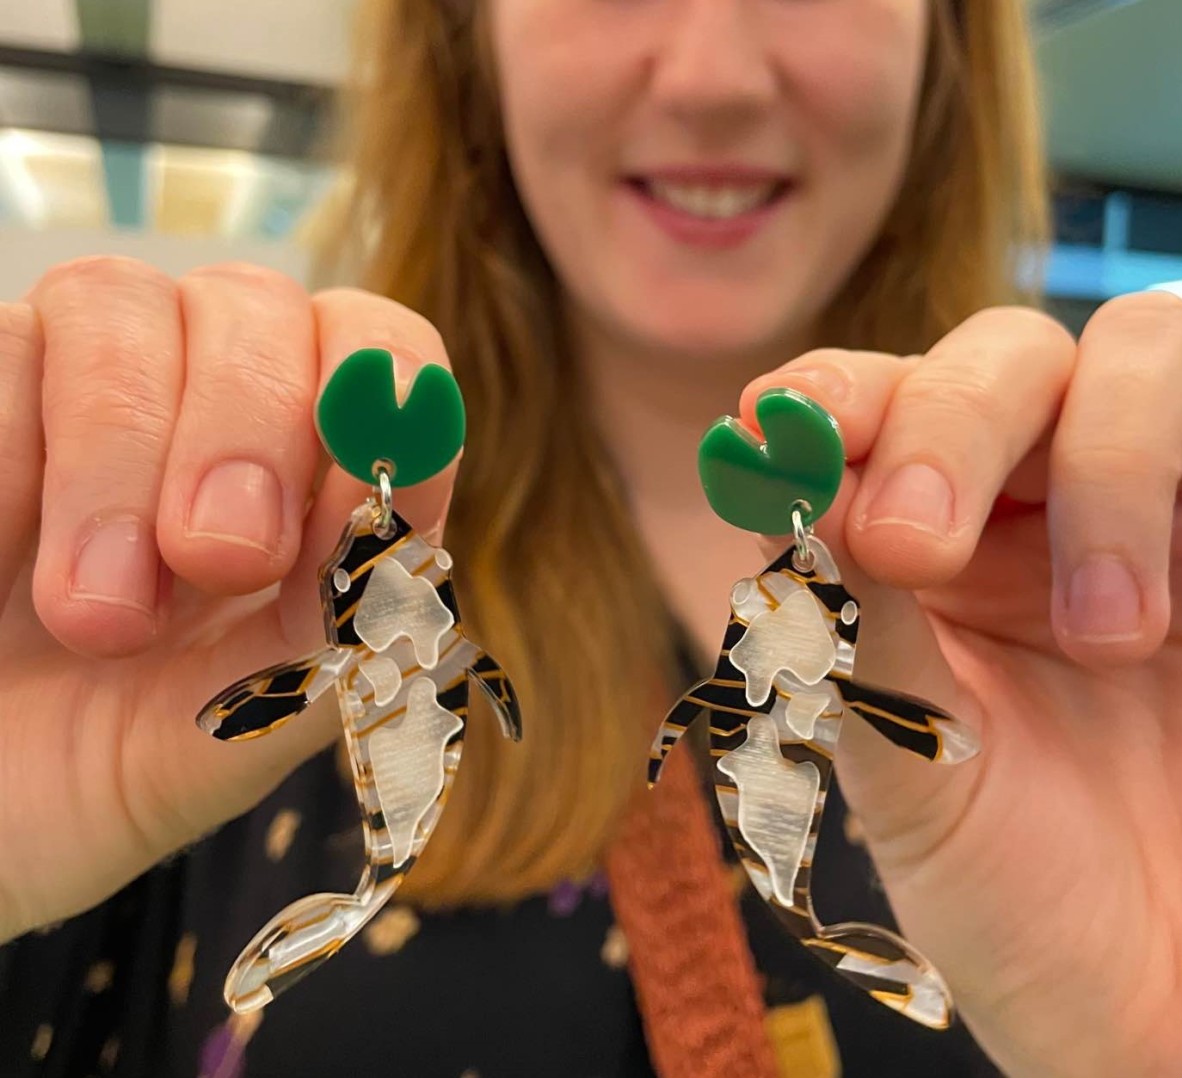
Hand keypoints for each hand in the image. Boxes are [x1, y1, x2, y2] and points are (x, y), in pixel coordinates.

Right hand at [0, 258, 455, 941]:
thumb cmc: (124, 756)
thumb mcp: (252, 721)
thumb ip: (344, 634)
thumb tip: (407, 538)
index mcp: (309, 464)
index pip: (378, 347)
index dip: (383, 401)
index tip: (354, 512)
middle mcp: (206, 394)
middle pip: (256, 305)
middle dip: (248, 428)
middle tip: (218, 558)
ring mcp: (80, 376)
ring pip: (118, 300)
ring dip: (119, 457)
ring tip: (96, 615)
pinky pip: (0, 346)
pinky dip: (8, 457)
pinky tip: (1, 562)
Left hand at [741, 295, 1181, 1076]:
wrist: (1154, 1006)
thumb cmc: (1021, 898)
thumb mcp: (908, 767)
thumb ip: (849, 626)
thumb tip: (781, 480)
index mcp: (921, 553)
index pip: (870, 409)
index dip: (830, 394)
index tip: (786, 428)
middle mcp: (1032, 511)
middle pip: (1000, 360)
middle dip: (948, 428)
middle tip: (915, 544)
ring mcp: (1155, 516)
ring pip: (1139, 353)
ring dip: (1110, 464)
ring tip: (1113, 636)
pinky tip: (1173, 609)